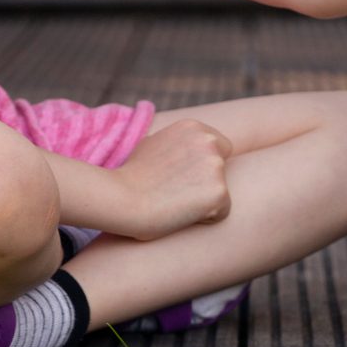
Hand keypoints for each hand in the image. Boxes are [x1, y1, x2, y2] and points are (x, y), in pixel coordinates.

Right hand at [107, 120, 233, 240]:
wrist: (121, 199)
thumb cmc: (129, 177)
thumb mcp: (151, 145)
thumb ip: (175, 143)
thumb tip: (183, 146)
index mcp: (194, 127)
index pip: (219, 147)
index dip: (202, 166)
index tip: (184, 178)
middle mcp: (209, 142)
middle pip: (225, 167)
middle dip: (209, 180)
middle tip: (179, 193)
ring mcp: (216, 166)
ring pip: (222, 190)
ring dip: (204, 200)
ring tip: (174, 203)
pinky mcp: (219, 192)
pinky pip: (221, 212)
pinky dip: (205, 218)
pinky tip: (180, 215)